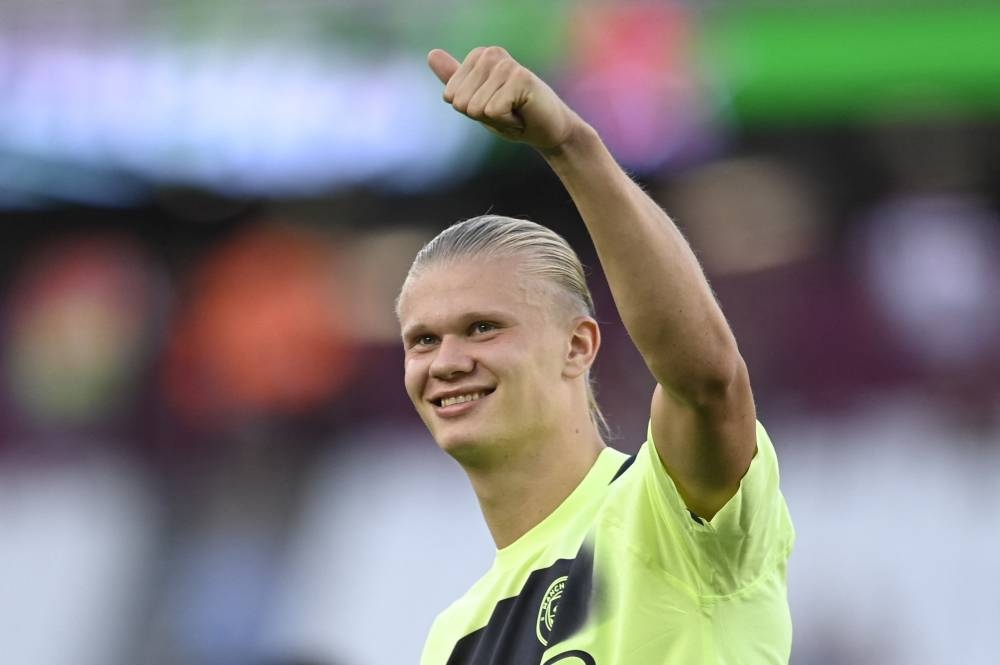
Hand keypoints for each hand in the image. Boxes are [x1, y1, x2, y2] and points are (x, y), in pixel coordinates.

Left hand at [428, 46, 582, 152]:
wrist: (547, 130)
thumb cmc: (512, 116)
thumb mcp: (477, 100)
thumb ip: (454, 79)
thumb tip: (431, 54)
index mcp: (478, 56)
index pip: (451, 96)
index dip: (472, 111)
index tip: (494, 106)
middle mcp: (490, 54)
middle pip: (461, 102)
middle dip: (483, 116)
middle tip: (506, 111)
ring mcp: (506, 64)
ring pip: (476, 108)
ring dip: (496, 119)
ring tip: (514, 111)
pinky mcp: (521, 78)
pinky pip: (493, 111)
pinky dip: (507, 122)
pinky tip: (522, 113)